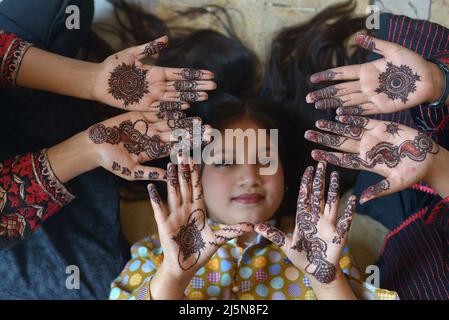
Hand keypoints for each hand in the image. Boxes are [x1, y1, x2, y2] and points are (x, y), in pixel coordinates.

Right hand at [86, 110, 211, 180]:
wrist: (93, 146)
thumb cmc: (111, 162)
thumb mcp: (132, 171)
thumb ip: (151, 172)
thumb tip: (169, 179)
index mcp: (154, 152)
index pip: (176, 149)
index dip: (190, 146)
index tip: (204, 145)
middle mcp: (153, 139)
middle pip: (177, 135)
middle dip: (193, 133)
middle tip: (210, 130)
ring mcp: (147, 127)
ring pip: (169, 123)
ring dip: (184, 121)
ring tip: (199, 120)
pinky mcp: (138, 116)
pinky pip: (155, 112)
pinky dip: (168, 110)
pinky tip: (182, 108)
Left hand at [92, 35, 215, 109]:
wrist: (98, 81)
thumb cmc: (113, 67)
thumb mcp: (131, 54)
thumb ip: (149, 48)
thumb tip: (166, 38)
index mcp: (157, 72)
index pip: (180, 73)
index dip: (195, 74)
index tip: (209, 74)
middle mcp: (158, 85)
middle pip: (182, 86)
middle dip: (198, 86)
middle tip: (213, 86)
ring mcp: (153, 96)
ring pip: (176, 97)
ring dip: (191, 97)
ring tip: (205, 96)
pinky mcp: (145, 106)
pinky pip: (162, 108)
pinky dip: (174, 108)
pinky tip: (186, 106)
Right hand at [147, 154, 252, 280]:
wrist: (185, 267)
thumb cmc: (200, 252)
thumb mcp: (218, 239)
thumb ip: (232, 230)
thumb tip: (250, 225)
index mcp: (198, 210)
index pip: (197, 188)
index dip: (195, 174)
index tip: (195, 159)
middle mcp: (185, 210)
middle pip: (185, 186)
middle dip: (184, 170)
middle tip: (182, 153)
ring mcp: (174, 216)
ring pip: (173, 193)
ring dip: (172, 179)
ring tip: (171, 164)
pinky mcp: (164, 225)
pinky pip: (159, 209)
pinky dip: (154, 198)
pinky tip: (152, 187)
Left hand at [254, 162, 355, 285]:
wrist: (317, 272)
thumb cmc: (302, 257)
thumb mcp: (286, 245)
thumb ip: (274, 235)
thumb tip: (256, 227)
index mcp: (304, 219)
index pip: (305, 197)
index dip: (306, 183)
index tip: (308, 169)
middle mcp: (317, 218)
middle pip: (318, 195)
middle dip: (319, 180)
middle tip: (321, 163)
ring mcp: (328, 225)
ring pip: (331, 203)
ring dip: (334, 189)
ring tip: (335, 174)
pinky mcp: (339, 235)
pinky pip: (345, 221)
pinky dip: (349, 211)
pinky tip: (353, 200)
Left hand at [305, 115, 440, 202]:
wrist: (429, 158)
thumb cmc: (413, 174)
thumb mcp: (396, 184)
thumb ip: (379, 190)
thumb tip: (362, 201)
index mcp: (366, 163)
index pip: (342, 159)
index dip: (328, 156)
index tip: (313, 154)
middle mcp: (366, 149)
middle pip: (340, 143)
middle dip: (324, 138)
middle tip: (307, 134)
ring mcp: (373, 137)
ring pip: (348, 130)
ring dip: (333, 126)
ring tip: (318, 122)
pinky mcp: (382, 127)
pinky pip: (364, 120)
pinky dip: (352, 117)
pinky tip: (339, 114)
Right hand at [306, 32, 444, 115]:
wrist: (428, 80)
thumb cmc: (413, 63)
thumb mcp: (394, 50)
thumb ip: (375, 44)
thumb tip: (358, 35)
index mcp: (367, 70)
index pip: (342, 73)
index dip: (327, 76)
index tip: (313, 79)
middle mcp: (366, 85)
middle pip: (340, 90)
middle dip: (324, 94)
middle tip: (309, 98)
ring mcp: (372, 97)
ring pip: (347, 101)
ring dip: (332, 104)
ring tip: (317, 106)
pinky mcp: (380, 108)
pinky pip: (361, 111)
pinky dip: (350, 113)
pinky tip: (337, 114)